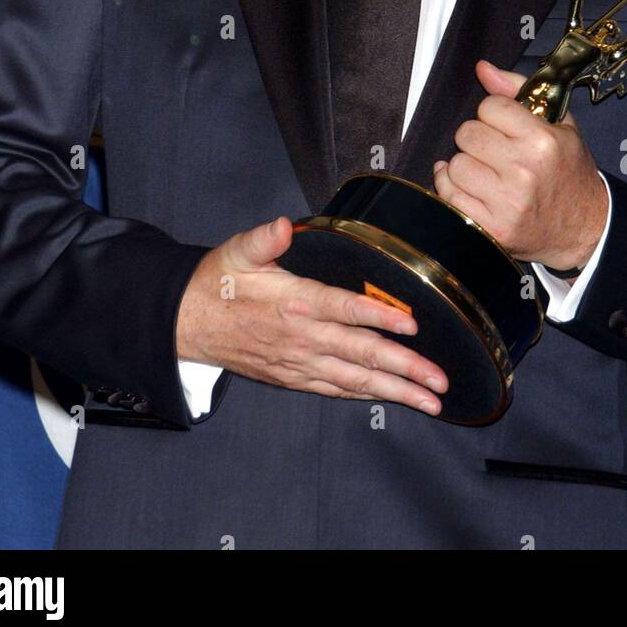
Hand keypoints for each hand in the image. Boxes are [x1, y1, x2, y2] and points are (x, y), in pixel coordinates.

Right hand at [175, 216, 447, 414]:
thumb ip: (265, 238)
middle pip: (362, 355)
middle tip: (439, 380)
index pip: (345, 311)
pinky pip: (336, 390)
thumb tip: (285, 225)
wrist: (188, 324)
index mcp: (294, 302)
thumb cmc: (218, 282)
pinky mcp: (294, 377)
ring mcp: (300, 363)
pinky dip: (366, 395)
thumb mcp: (237, 251)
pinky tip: (391, 398)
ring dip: (396, 391)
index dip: (381, 318)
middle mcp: (302, 337)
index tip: (413, 326)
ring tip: (430, 401)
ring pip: (355, 381)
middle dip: (405, 368)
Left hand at [432, 59, 607, 268]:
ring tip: (485, 170)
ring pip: (455, 165)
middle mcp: (524, 170)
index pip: (489, 106)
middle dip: (476, 137)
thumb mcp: (559, 124)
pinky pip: (450, 196)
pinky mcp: (492, 228)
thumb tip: (482, 68)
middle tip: (493, 149)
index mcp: (543, 141)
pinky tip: (468, 186)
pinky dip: (452, 188)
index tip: (503, 125)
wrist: (586, 228)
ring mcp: (507, 202)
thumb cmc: (570, 172)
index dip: (493, 113)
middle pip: (466, 134)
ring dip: (465, 165)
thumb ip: (518, 90)